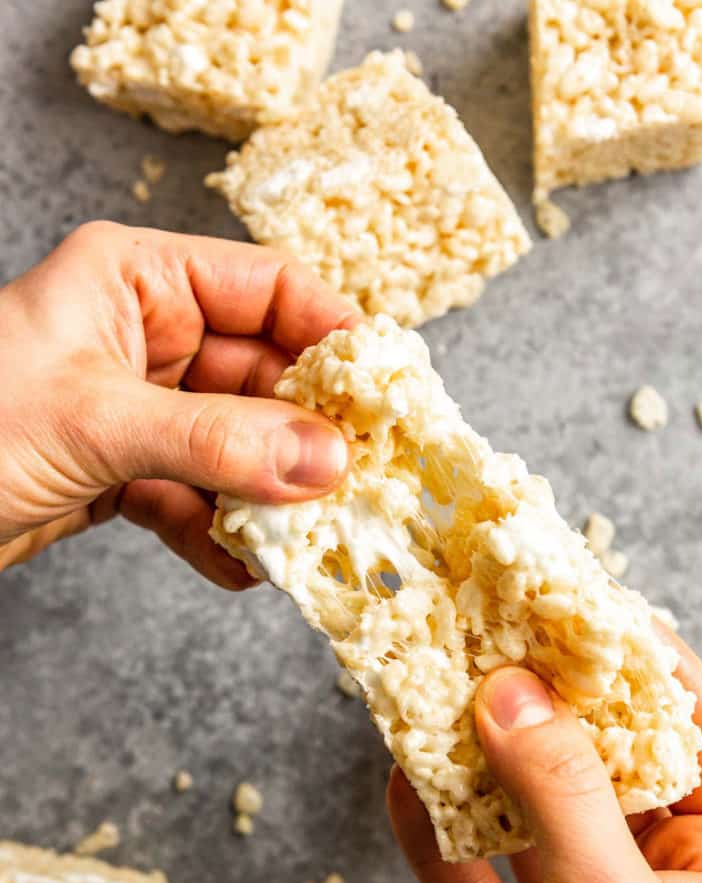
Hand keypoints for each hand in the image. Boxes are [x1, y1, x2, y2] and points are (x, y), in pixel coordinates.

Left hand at [0, 222, 356, 584]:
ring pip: (237, 445)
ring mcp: (138, 408)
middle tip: (360, 484)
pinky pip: (198, 496)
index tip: (387, 391)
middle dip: (307, 436)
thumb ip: (220, 440)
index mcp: (137, 280)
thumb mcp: (98, 421)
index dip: (334, 335)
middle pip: (263, 377)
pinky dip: (222, 534)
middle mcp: (144, 337)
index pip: (268, 289)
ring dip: (270, 496)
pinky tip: (242, 567)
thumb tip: (328, 461)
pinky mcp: (125, 471)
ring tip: (306, 538)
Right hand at [388, 627, 701, 882]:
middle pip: (602, 761)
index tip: (589, 608)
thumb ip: (562, 793)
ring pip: (526, 807)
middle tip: (496, 633)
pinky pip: (466, 867)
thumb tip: (515, 690)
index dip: (653, 668)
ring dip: (478, 755)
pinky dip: (433, 825)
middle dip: (547, 702)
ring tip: (436, 689)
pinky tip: (403, 777)